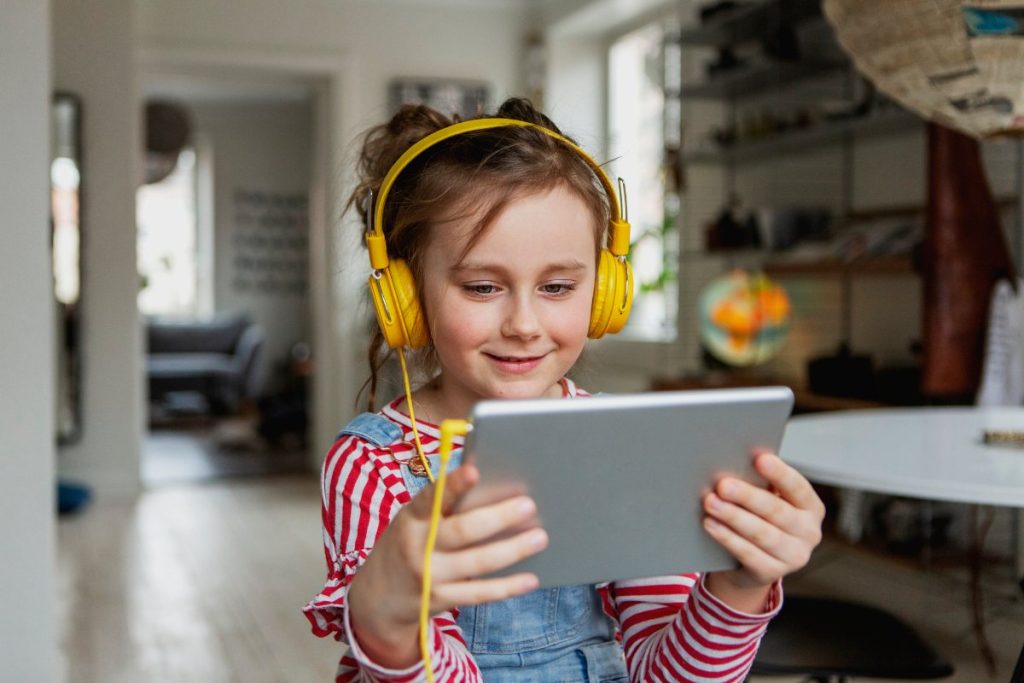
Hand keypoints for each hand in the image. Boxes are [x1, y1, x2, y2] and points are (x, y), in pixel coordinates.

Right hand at [347, 464, 546, 666]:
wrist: (377, 596)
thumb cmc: (407, 544)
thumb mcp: (413, 521)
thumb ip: (442, 507)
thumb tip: (490, 488)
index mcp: (411, 518)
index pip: (432, 498)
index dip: (452, 486)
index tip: (474, 471)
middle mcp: (417, 547)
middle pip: (463, 531)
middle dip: (498, 517)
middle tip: (528, 505)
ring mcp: (429, 576)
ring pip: (477, 562)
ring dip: (512, 550)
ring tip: (540, 537)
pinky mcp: (441, 600)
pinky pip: (480, 593)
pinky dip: (507, 587)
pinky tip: (530, 578)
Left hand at [702, 452, 824, 610]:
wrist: (753, 562)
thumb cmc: (759, 517)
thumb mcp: (766, 499)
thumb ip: (759, 483)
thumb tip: (734, 461)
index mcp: (811, 507)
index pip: (798, 488)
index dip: (780, 473)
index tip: (759, 459)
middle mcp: (809, 533)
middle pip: (776, 511)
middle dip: (747, 496)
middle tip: (723, 484)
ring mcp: (794, 556)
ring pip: (761, 534)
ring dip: (733, 517)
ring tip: (711, 503)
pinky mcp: (772, 573)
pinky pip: (748, 554)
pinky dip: (727, 538)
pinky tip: (711, 524)